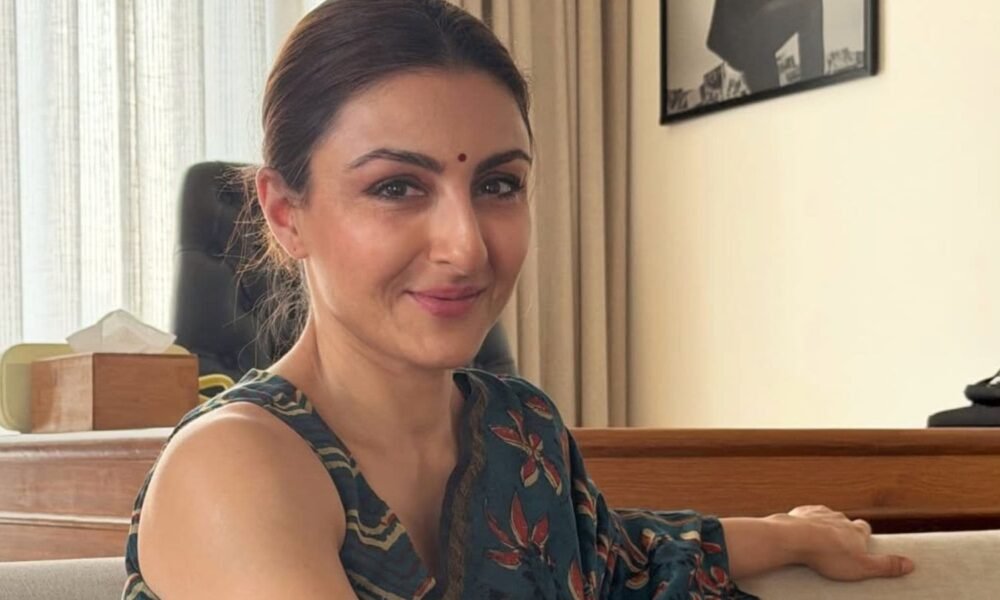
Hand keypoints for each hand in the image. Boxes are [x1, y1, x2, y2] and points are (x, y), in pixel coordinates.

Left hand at [778, 505, 914, 580]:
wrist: (795, 538)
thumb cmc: (828, 555)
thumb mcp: (862, 567)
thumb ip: (886, 566)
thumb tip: (911, 564)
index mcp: (855, 530)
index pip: (864, 529)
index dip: (863, 537)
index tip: (861, 544)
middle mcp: (839, 517)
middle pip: (845, 522)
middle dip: (843, 531)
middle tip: (838, 546)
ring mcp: (819, 513)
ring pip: (825, 517)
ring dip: (824, 526)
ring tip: (819, 541)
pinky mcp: (801, 513)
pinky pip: (806, 515)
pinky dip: (806, 523)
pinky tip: (802, 532)